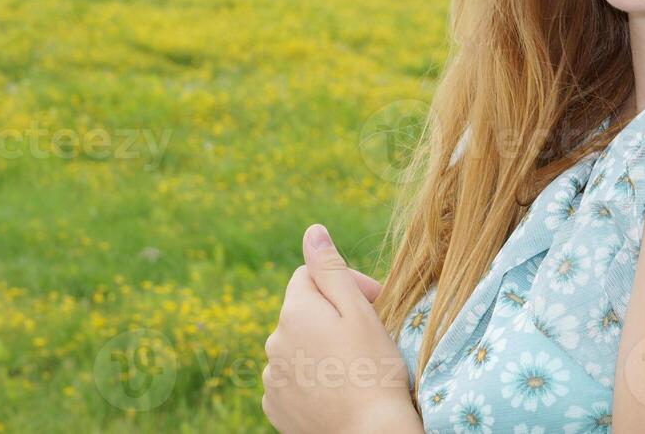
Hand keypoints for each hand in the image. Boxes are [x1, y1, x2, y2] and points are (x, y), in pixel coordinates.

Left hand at [261, 224, 419, 433]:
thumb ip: (330, 269)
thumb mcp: (357, 310)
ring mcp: (271, 377)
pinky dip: (309, 377)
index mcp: (294, 311)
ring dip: (318, 347)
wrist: (369, 433)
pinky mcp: (275, 406)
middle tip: (366, 334)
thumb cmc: (373, 368)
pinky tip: (335, 386)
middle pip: (302, 312)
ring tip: (352, 364)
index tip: (373, 301)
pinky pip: (290, 378)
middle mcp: (273, 341)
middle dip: (331, 315)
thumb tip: (312, 231)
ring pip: (296, 346)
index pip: (310, 275)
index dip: (344, 283)